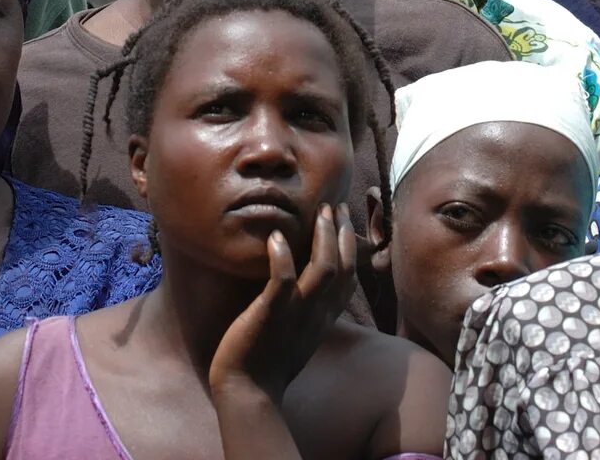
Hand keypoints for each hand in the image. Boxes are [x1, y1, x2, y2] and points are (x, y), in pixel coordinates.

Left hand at [208, 204, 355, 400]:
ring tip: (318, 212)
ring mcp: (296, 313)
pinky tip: (277, 237)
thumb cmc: (268, 362)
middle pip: (342, 266)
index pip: (349, 277)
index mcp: (325, 318)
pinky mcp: (271, 314)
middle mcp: (318, 313)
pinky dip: (283, 257)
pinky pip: (283, 281)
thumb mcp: (299, 334)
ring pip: (322, 268)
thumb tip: (302, 283)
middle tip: (334, 206)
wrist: (248, 392)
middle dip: (342, 232)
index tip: (343, 222)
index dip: (350, 247)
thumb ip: (307, 310)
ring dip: (323, 236)